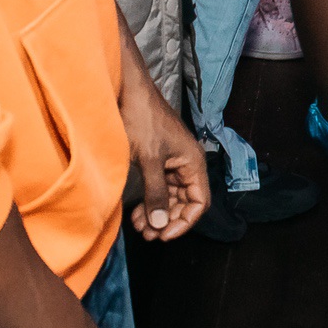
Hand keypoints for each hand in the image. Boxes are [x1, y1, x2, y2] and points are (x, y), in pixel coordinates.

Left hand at [118, 47, 206, 241]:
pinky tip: (136, 213)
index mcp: (193, 163)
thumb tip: (159, 224)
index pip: (199, 202)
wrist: (128, 92)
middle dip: (167, 220)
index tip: (164, 235)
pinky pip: (159, 188)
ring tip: (140, 227)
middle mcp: (187, 164)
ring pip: (170, 197)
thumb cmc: (142, 119)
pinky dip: (149, 202)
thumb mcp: (149, 159)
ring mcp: (172, 163)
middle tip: (148, 235)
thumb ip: (155, 192)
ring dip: (157, 213)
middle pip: (185, 203)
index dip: (184, 222)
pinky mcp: (158, 161)